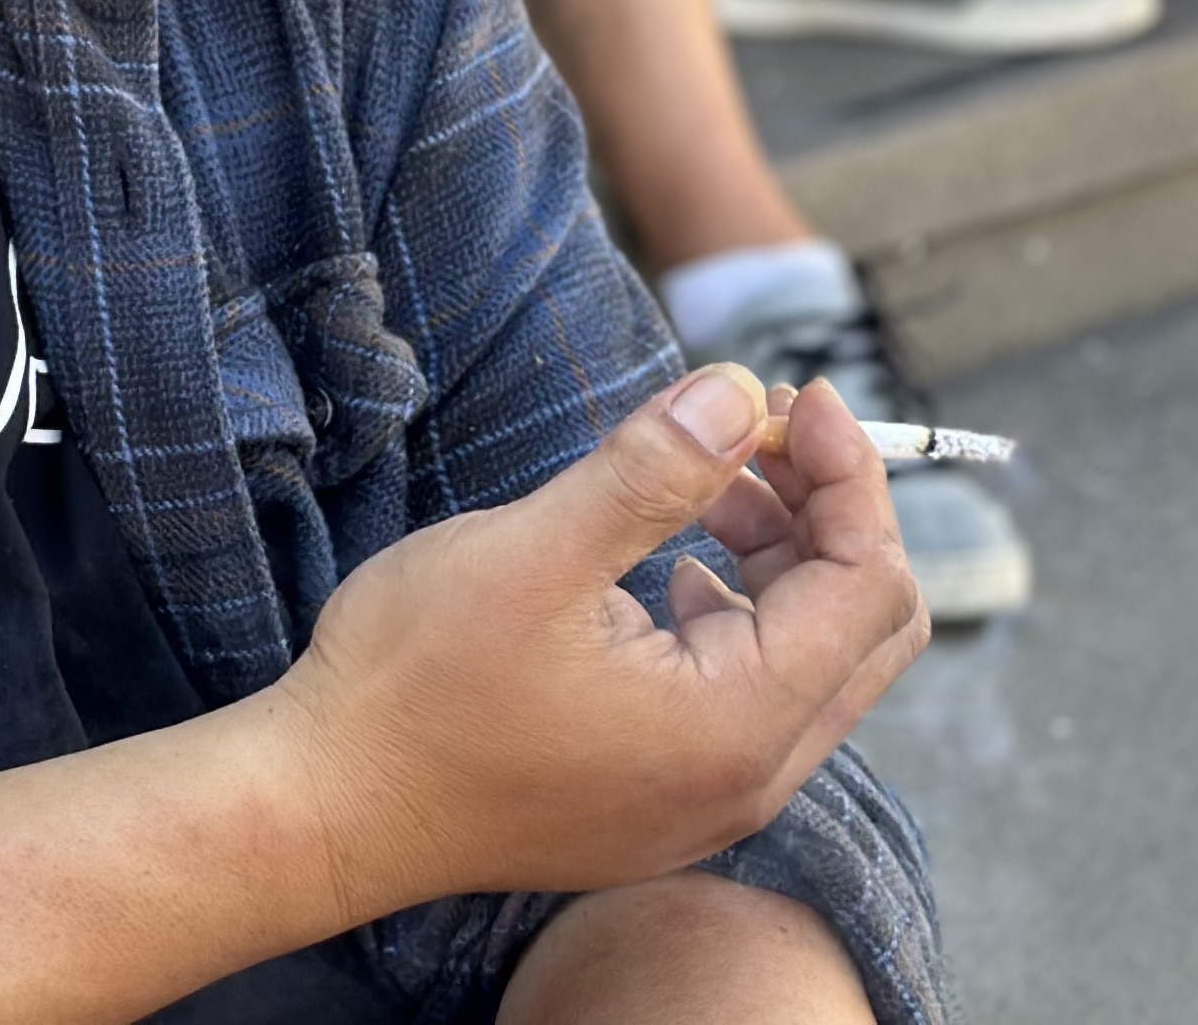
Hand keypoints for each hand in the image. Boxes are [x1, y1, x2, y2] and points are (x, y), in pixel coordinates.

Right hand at [264, 368, 925, 929]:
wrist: (327, 808)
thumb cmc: (416, 683)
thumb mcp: (533, 552)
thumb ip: (651, 471)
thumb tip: (737, 391)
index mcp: (737, 722)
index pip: (870, 584)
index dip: (851, 474)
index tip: (791, 390)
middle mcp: (749, 779)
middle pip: (865, 629)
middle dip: (829, 512)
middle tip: (750, 427)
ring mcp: (708, 802)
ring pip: (809, 663)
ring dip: (783, 559)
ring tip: (702, 485)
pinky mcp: (664, 802)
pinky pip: (754, 702)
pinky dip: (739, 615)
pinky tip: (665, 572)